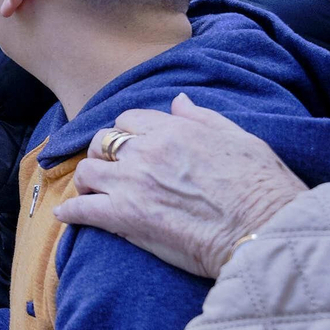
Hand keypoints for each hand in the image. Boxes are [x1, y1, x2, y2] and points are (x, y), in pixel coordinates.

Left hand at [54, 93, 306, 278]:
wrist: (262, 229)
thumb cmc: (262, 187)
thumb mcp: (239, 138)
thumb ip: (203, 118)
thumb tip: (178, 100)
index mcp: (174, 129)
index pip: (129, 120)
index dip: (126, 133)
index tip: (129, 147)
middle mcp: (147, 151)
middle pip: (102, 142)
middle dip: (103, 154)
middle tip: (108, 169)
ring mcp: (132, 183)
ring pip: (87, 172)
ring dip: (87, 182)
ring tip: (90, 193)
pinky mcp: (124, 217)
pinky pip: (81, 210)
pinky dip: (70, 213)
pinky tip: (67, 216)